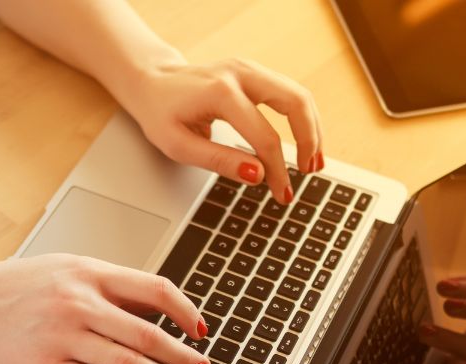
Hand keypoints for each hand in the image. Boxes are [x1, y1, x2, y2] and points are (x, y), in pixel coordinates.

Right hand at [0, 254, 212, 363]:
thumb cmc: (16, 287)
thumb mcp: (68, 269)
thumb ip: (111, 285)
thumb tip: (158, 308)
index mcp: (90, 273)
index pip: (155, 289)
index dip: (185, 312)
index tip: (200, 330)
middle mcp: (79, 302)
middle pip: (148, 332)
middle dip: (183, 356)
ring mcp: (63, 336)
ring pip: (129, 362)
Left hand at [121, 58, 323, 203]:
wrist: (151, 81)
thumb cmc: (160, 113)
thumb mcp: (178, 146)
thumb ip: (218, 160)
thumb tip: (257, 175)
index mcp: (220, 92)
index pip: (264, 137)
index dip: (278, 170)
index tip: (282, 193)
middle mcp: (240, 74)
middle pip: (295, 102)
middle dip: (309, 140)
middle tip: (310, 171)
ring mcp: (249, 69)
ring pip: (299, 94)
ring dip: (313, 128)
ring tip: (314, 161)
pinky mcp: (254, 73)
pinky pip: (290, 92)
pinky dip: (302, 118)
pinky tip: (305, 140)